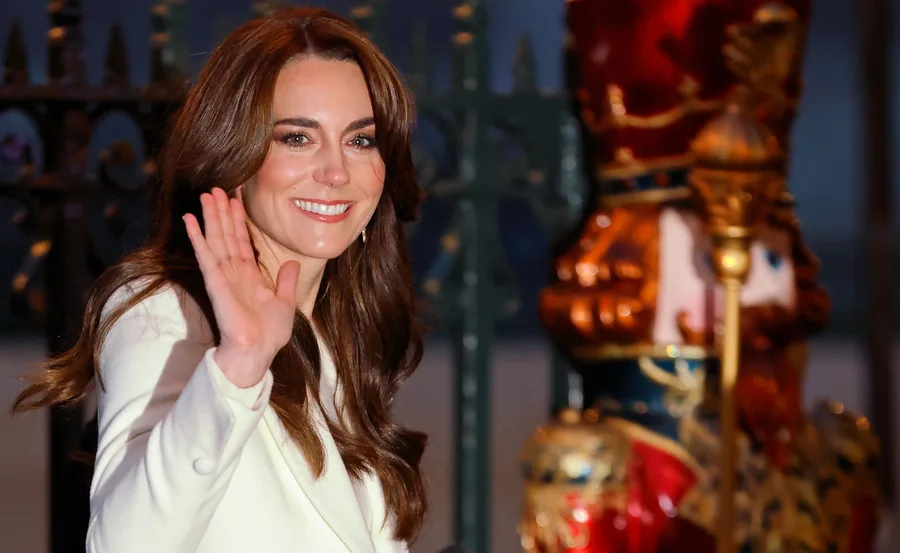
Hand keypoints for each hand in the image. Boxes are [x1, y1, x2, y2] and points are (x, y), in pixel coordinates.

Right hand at [183, 188, 299, 387]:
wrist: (258, 351)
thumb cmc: (270, 333)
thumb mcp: (286, 302)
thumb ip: (287, 281)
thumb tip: (294, 263)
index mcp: (250, 276)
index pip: (242, 242)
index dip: (238, 221)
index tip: (234, 201)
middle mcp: (234, 273)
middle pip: (226, 235)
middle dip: (222, 212)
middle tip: (216, 189)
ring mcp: (223, 276)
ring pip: (216, 239)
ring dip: (210, 217)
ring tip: (205, 195)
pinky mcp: (215, 282)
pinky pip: (205, 255)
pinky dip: (197, 237)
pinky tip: (190, 220)